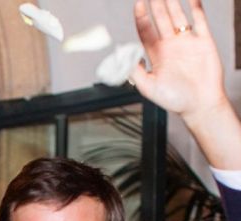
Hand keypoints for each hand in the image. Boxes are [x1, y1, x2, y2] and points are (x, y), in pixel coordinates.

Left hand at [132, 0, 240, 169]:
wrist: (199, 105)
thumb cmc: (174, 100)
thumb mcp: (148, 87)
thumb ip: (134, 71)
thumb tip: (122, 55)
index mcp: (156, 56)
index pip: (146, 31)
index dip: (141, 17)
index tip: (138, 3)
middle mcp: (170, 46)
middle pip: (161, 19)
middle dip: (156, 4)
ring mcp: (187, 42)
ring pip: (178, 16)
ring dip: (172, 2)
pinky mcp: (203, 41)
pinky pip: (199, 19)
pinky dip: (195, 7)